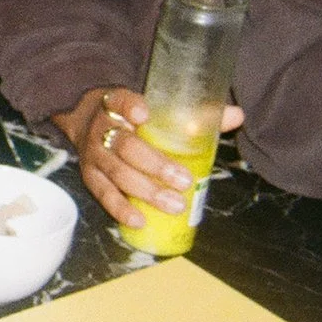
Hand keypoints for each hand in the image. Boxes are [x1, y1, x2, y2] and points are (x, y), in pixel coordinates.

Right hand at [51, 87, 245, 228]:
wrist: (83, 121)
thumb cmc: (128, 116)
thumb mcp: (150, 106)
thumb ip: (191, 113)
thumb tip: (238, 115)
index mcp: (116, 105)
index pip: (120, 101)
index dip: (130, 106)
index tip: (144, 114)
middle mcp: (101, 129)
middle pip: (126, 146)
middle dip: (155, 165)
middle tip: (184, 181)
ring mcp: (94, 155)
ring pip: (118, 173)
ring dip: (146, 191)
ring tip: (175, 204)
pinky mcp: (90, 176)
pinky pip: (104, 194)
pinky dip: (120, 208)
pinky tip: (139, 220)